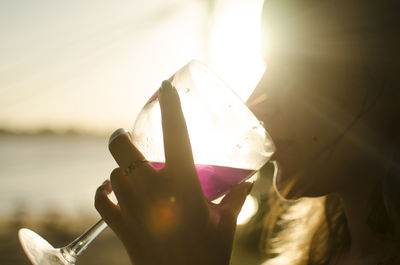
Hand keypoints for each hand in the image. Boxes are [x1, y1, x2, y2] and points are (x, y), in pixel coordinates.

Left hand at [95, 80, 252, 264]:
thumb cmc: (208, 254)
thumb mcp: (226, 222)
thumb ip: (237, 197)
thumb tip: (252, 179)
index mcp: (182, 182)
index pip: (175, 132)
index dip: (170, 106)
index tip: (165, 86)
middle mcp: (151, 189)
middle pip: (121, 147)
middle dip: (122, 136)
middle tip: (130, 136)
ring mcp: (131, 207)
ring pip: (113, 173)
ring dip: (121, 169)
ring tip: (134, 173)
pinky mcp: (119, 225)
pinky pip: (101, 200)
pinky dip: (103, 192)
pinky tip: (111, 190)